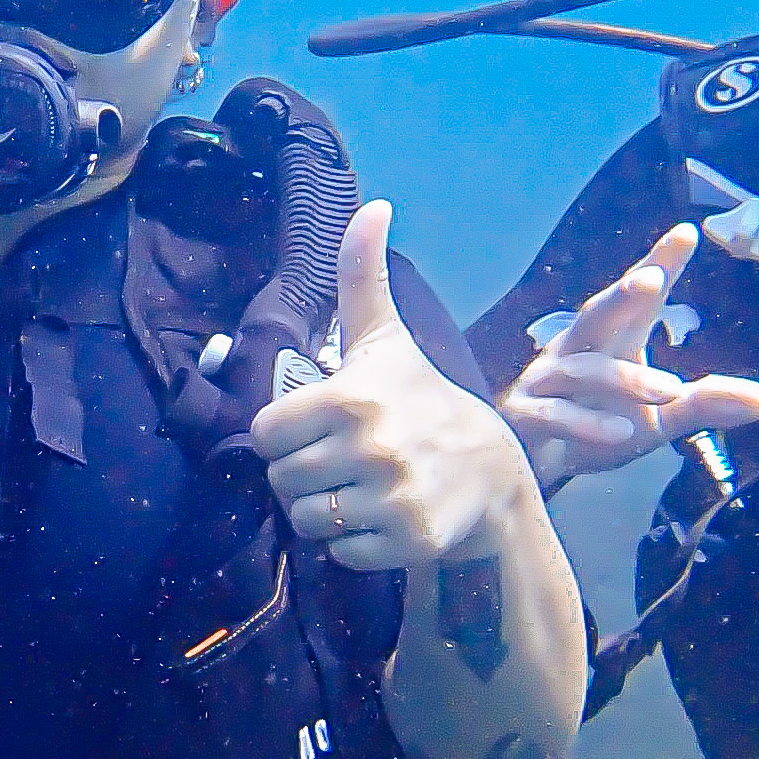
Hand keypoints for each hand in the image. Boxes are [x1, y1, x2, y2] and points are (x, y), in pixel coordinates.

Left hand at [253, 203, 536, 572]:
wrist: (493, 473)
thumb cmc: (424, 399)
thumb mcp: (386, 340)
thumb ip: (362, 277)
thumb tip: (372, 204)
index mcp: (351, 396)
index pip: (265, 434)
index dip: (286, 435)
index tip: (320, 429)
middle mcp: (370, 446)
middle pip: (281, 481)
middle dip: (304, 476)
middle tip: (342, 463)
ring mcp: (390, 496)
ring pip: (306, 521)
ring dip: (324, 512)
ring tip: (360, 490)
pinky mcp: (408, 539)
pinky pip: (340, 554)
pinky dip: (354, 544)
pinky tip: (383, 517)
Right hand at [500, 222, 758, 488]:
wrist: (533, 465)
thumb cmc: (597, 427)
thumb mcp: (659, 418)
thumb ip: (705, 405)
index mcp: (613, 339)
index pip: (640, 298)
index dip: (660, 264)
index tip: (687, 234)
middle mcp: (577, 349)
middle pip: (598, 313)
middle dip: (623, 294)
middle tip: (653, 278)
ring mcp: (547, 381)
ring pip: (585, 370)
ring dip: (627, 379)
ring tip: (672, 389)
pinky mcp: (527, 417)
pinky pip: (556, 415)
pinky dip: (587, 424)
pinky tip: (622, 434)